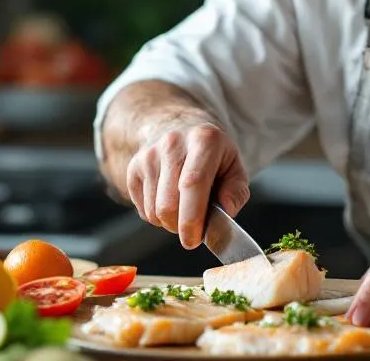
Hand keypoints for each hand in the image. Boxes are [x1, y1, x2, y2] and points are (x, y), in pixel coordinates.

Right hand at [126, 122, 249, 249]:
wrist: (183, 130)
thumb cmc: (213, 156)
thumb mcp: (234, 167)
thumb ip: (237, 191)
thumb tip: (226, 209)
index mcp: (203, 139)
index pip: (193, 183)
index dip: (192, 218)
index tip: (194, 240)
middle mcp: (172, 143)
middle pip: (168, 204)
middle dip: (180, 227)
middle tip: (194, 230)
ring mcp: (149, 154)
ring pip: (154, 211)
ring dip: (169, 223)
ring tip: (184, 210)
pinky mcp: (133, 166)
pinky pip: (142, 209)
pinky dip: (156, 216)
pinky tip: (169, 200)